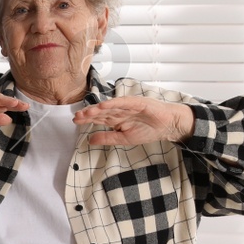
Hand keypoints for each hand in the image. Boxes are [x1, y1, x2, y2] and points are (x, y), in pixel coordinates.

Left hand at [73, 97, 193, 145]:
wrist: (167, 126)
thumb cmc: (148, 131)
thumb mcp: (124, 139)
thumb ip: (107, 138)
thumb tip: (89, 140)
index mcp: (117, 119)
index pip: (99, 118)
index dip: (88, 119)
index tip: (76, 121)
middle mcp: (120, 111)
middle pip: (102, 112)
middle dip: (89, 114)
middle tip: (77, 116)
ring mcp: (128, 106)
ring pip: (110, 107)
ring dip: (98, 109)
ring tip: (87, 112)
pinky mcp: (137, 103)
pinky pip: (123, 103)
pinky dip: (114, 104)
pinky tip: (104, 106)